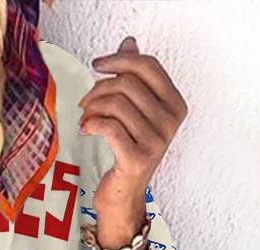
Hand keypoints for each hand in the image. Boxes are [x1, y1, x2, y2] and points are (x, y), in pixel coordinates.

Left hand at [79, 36, 187, 211]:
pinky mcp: (137, 158)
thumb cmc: (127, 151)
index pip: (148, 66)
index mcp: (175, 104)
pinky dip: (91, 124)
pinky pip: (109, 127)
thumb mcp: (133, 113)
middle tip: (85, 102)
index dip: (119, 60)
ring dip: (92, 108)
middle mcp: (170, 122)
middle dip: (99, 88)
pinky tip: (85, 129)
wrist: (123, 194)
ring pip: (116, 104)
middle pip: (128, 84)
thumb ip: (133, 78)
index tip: (96, 65)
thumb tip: (129, 44)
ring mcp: (156, 141)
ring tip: (85, 118)